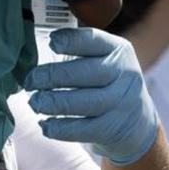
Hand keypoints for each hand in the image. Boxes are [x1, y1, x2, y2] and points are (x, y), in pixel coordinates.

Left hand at [24, 28, 158, 165]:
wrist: (137, 121)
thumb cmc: (109, 82)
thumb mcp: (105, 58)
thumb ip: (79, 49)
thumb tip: (37, 41)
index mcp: (118, 50)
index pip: (93, 40)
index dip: (70, 41)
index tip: (51, 42)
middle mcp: (124, 74)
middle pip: (84, 73)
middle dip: (51, 76)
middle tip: (30, 81)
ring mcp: (120, 103)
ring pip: (81, 102)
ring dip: (52, 102)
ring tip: (35, 102)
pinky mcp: (112, 129)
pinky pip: (81, 129)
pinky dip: (59, 128)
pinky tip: (46, 125)